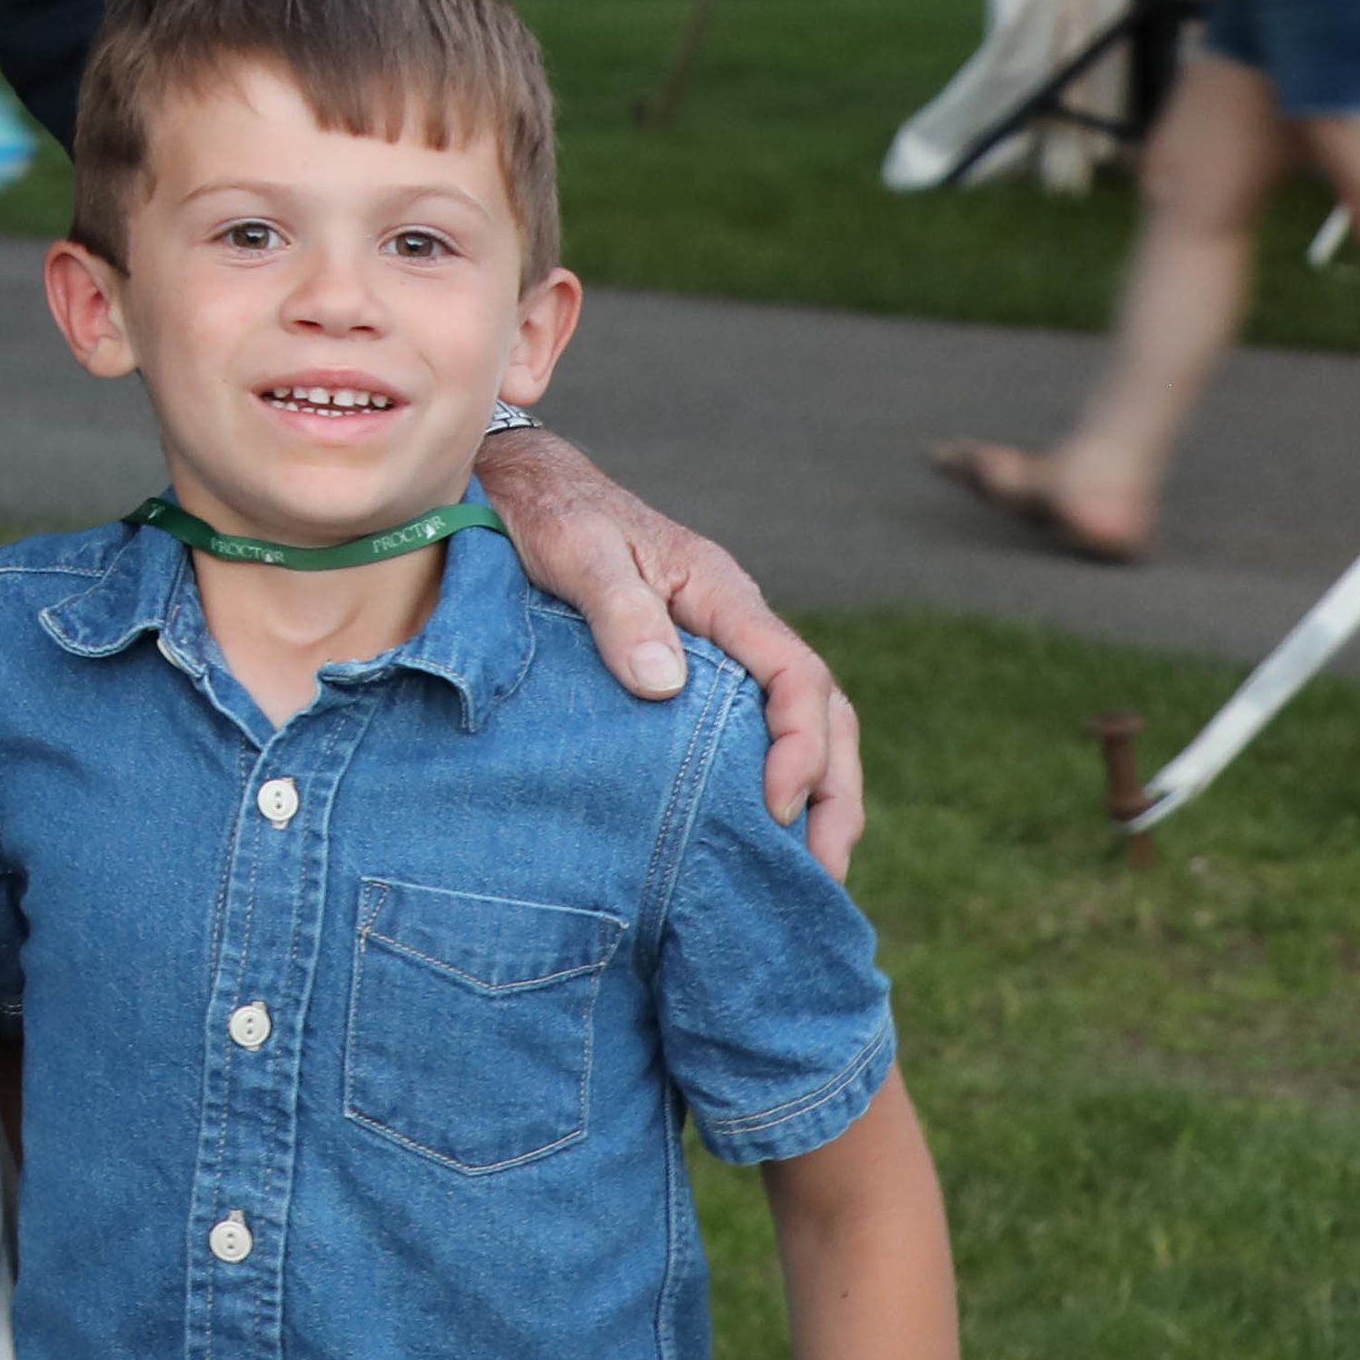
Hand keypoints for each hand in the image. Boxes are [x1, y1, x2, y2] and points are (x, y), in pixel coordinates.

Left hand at [483, 428, 865, 875]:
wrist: (525, 486)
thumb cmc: (551, 514)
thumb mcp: (577, 552)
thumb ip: (620, 612)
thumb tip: (665, 686)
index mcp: (723, 595)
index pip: (795, 675)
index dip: (800, 745)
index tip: (775, 806)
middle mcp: (737, 626)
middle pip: (823, 710)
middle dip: (834, 792)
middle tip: (823, 872)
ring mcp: (720, 652)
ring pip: (800, 725)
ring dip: (816, 795)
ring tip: (809, 872)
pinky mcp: (692, 674)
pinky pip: (751, 729)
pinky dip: (770, 781)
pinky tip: (753, 833)